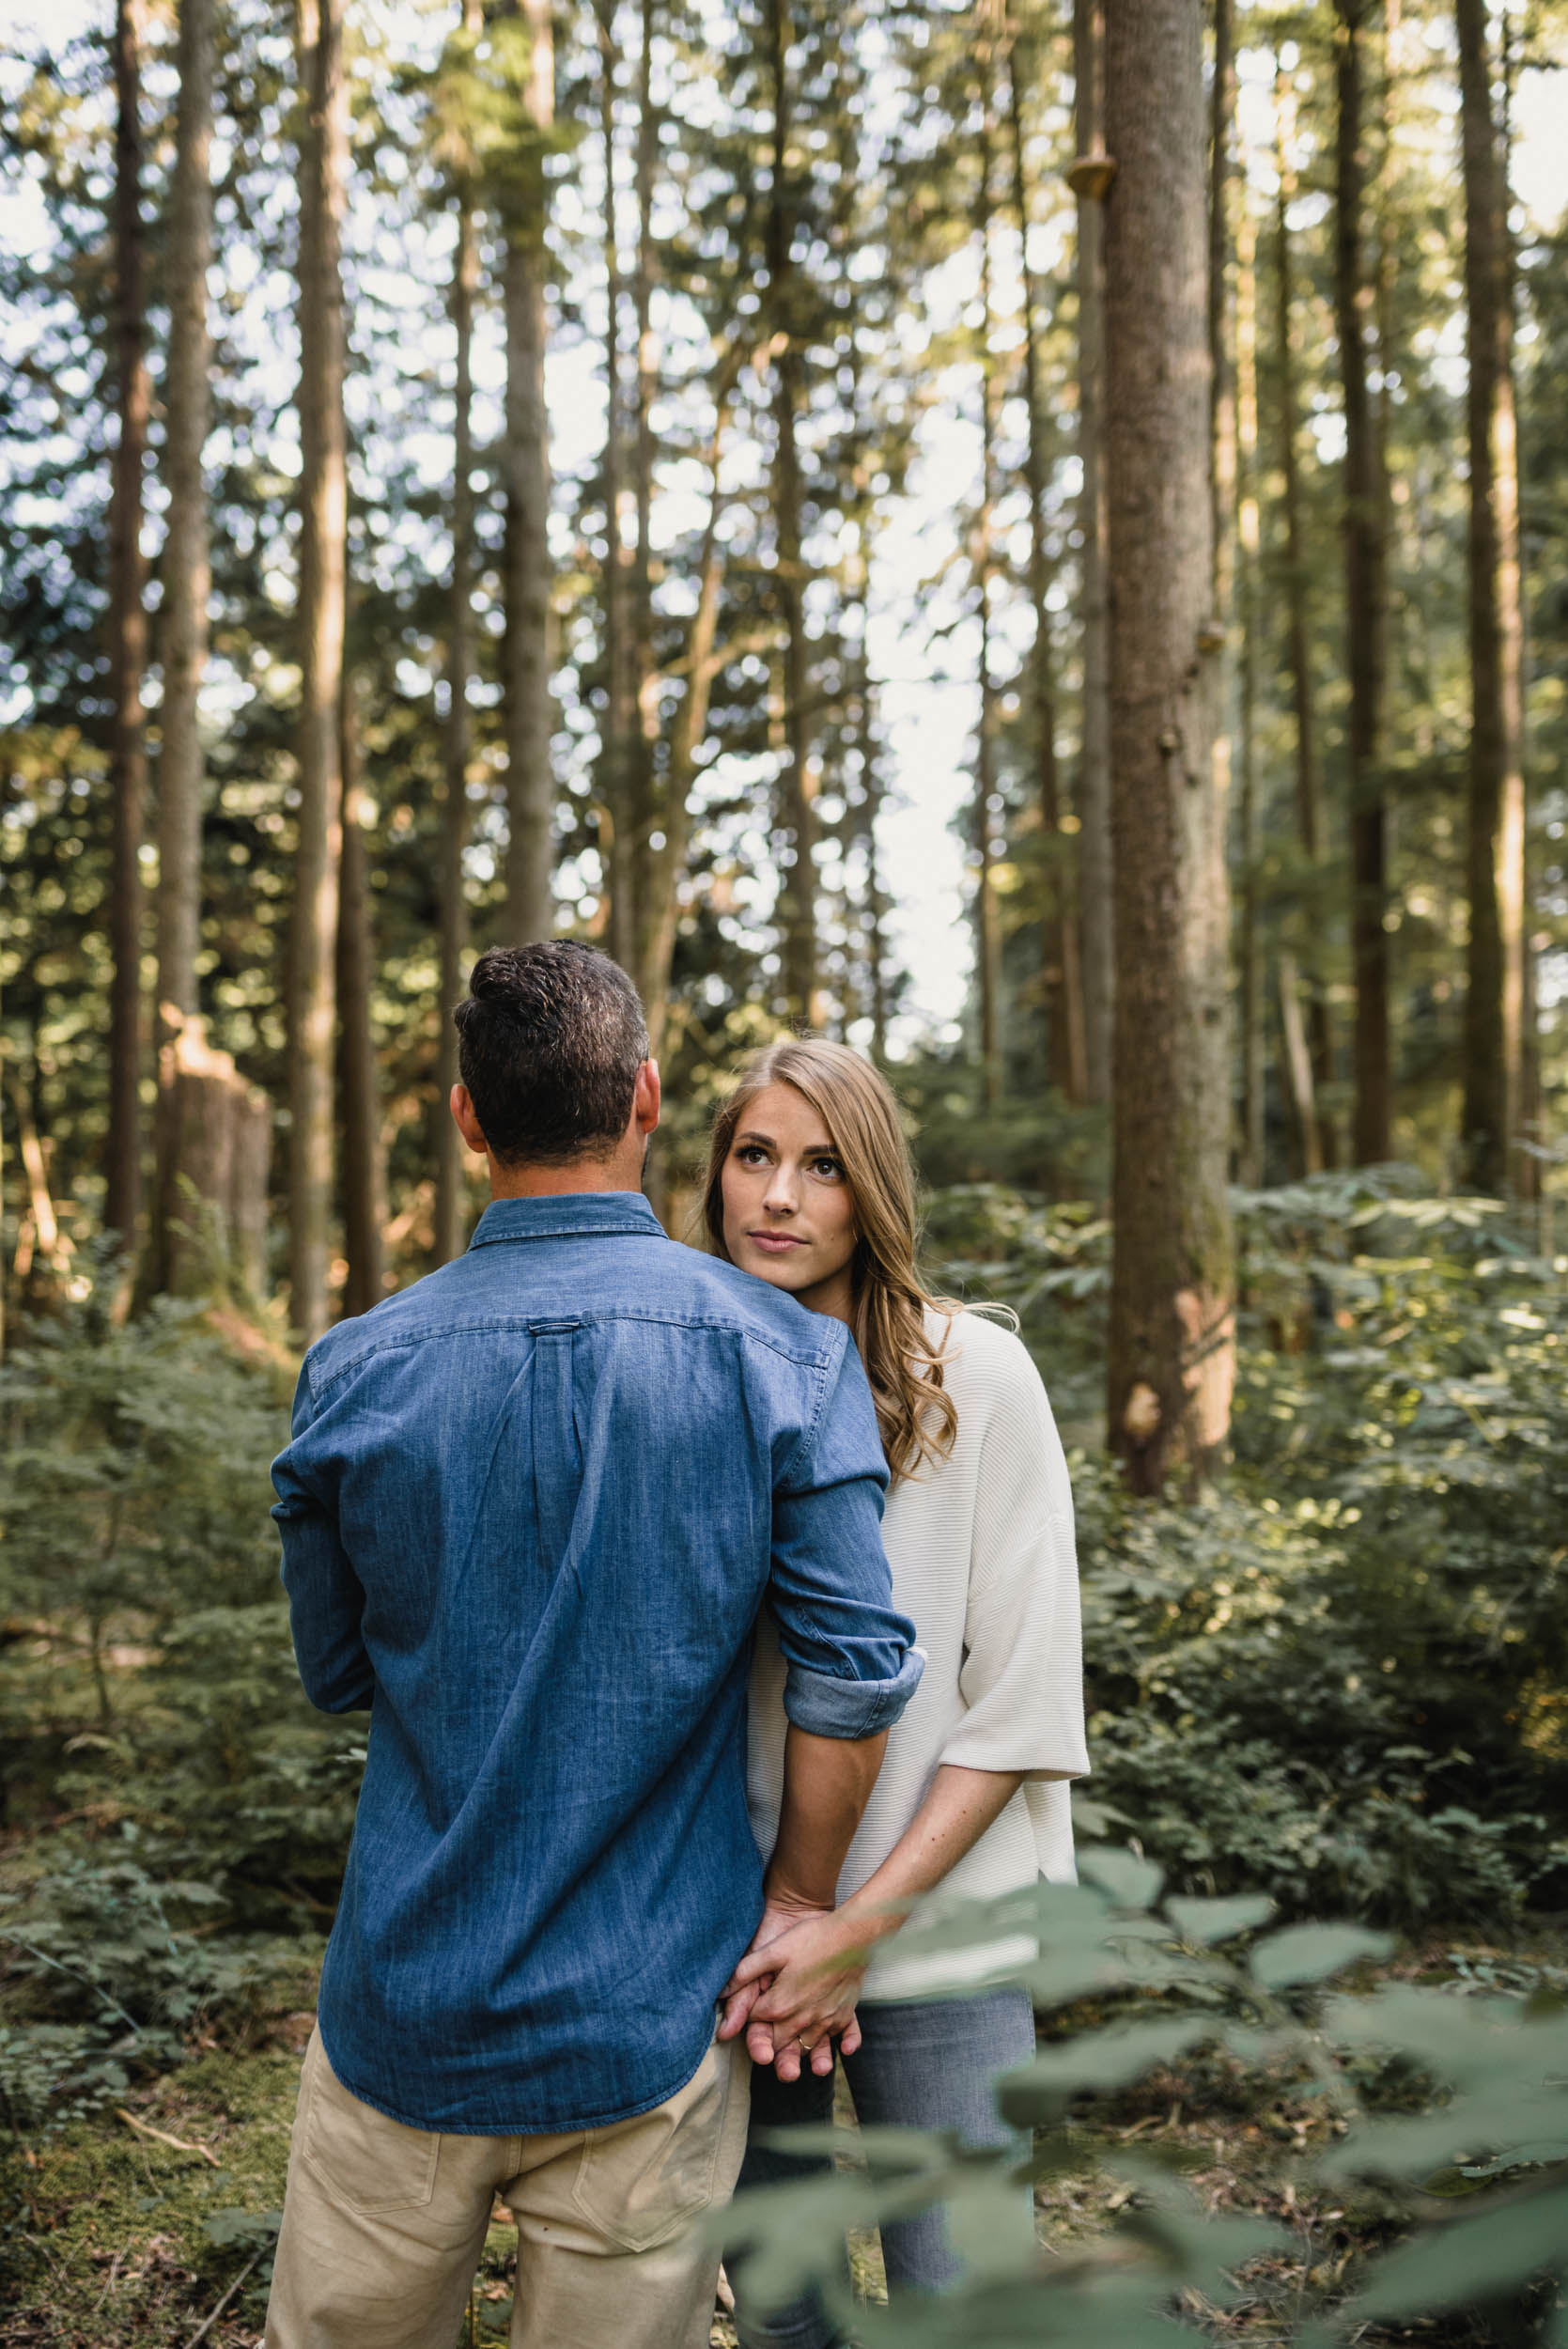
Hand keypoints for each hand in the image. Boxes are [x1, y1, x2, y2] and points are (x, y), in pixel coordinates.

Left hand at [726, 1904, 873, 2079]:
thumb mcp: (772, 1951)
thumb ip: (744, 1973)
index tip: (750, 2014)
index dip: (751, 2019)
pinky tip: (843, 2050)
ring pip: (807, 2047)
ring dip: (799, 2056)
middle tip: (764, 2056)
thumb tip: (720, 1992)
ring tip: (791, 2068)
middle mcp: (802, 2020)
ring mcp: (826, 2020)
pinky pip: (845, 2036)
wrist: (850, 1933)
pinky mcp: (845, 2014)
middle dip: (769, 2049)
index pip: (757, 2024)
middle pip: (780, 2044)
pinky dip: (845, 2044)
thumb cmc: (809, 1938)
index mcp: (779, 2006)